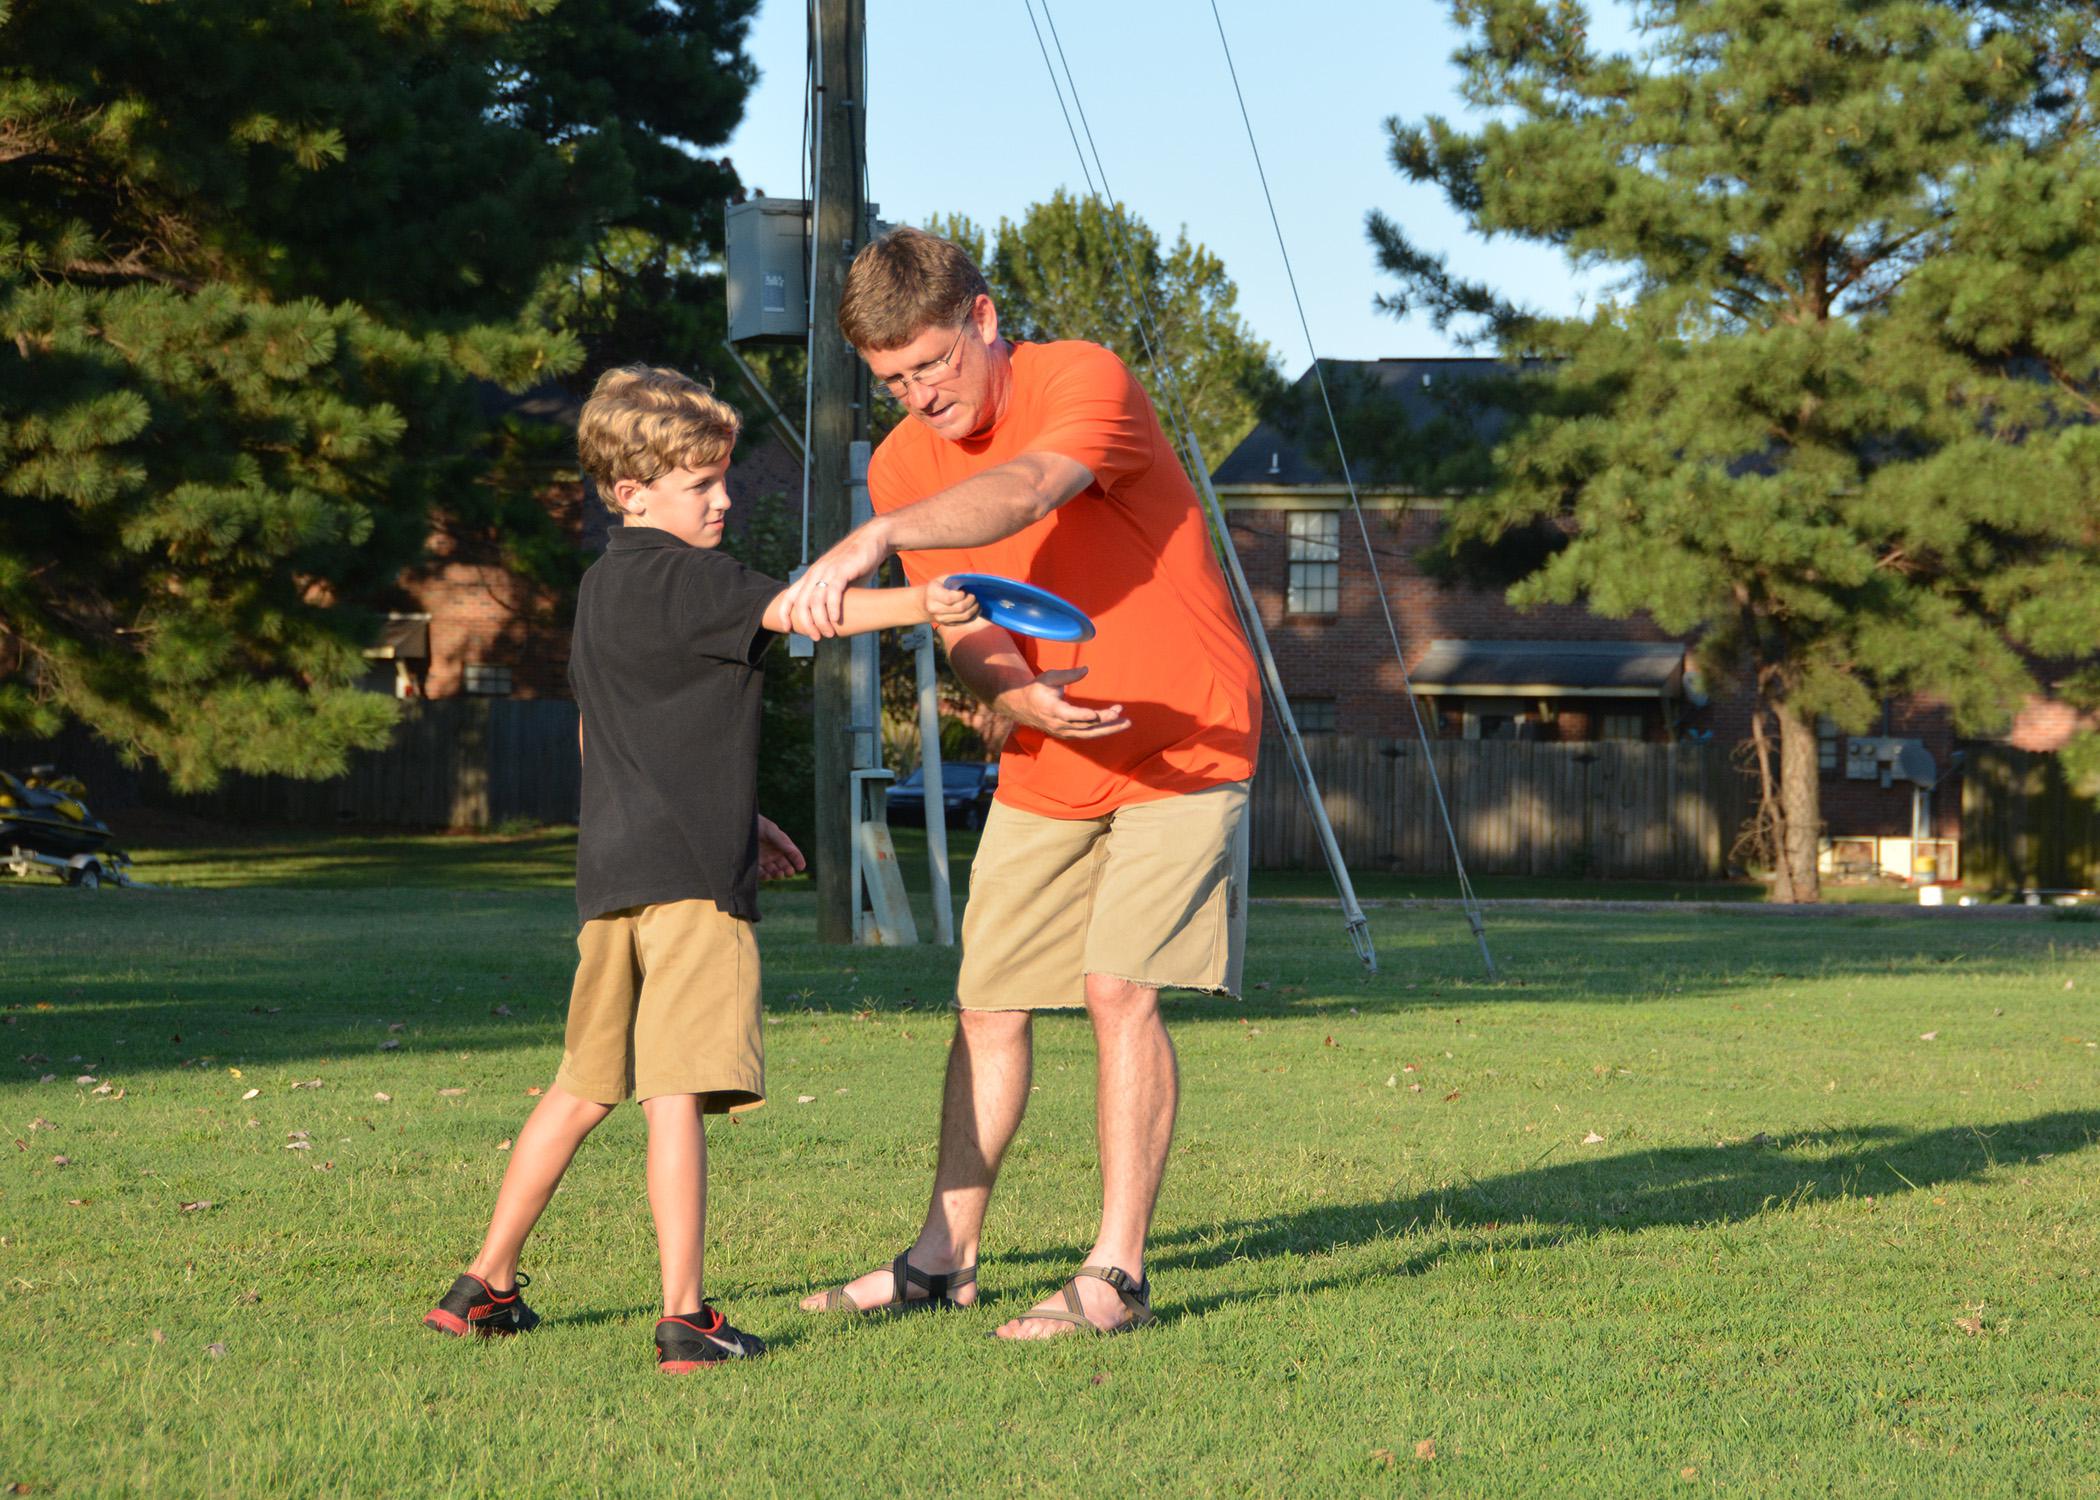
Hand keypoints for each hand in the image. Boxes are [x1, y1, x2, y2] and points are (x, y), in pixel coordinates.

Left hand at [756, 815, 805, 880]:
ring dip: (778, 874)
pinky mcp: (754, 865)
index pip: (792, 854)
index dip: (798, 860)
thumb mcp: (770, 830)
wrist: (739, 826)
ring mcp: (764, 860)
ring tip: (779, 874)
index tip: (801, 867)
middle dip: (788, 870)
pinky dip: (765, 876)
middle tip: (789, 872)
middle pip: (785, 865)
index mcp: (781, 844)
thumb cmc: (757, 824)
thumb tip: (793, 851)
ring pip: (774, 871)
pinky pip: (761, 873)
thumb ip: (782, 841)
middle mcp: (774, 853)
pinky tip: (768, 876)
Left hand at [778, 522, 890, 639]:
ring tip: (829, 633)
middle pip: (801, 603)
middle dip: (806, 624)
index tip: (788, 629)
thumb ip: (831, 597)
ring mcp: (828, 571)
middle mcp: (815, 573)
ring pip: (815, 600)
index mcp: (811, 576)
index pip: (789, 596)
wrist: (872, 540)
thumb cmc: (857, 564)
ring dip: (820, 620)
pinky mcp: (842, 570)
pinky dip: (833, 608)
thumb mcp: (839, 581)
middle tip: (815, 638)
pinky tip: (837, 620)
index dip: (784, 614)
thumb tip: (830, 618)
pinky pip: (832, 592)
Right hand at [925, 577, 979, 627]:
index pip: (950, 598)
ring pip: (964, 616)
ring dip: (974, 609)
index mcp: (932, 594)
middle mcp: (935, 609)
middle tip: (974, 596)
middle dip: (971, 601)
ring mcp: (941, 619)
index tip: (965, 591)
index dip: (961, 595)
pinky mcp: (948, 624)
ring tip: (976, 602)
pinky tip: (975, 609)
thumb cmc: (937, 587)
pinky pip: (965, 622)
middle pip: (959, 608)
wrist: (925, 603)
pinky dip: (973, 615)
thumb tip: (973, 579)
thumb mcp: (942, 579)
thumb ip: (955, 579)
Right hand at [993, 666, 1130, 739]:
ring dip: (1108, 728)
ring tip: (1126, 723)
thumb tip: (1086, 669)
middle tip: (1121, 715)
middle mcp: (1058, 724)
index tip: (1095, 714)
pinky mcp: (1067, 734)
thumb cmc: (1037, 689)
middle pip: (1085, 726)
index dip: (1082, 716)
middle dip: (1105, 721)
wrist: (1021, 707)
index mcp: (1052, 709)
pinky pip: (1087, 735)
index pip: (1069, 715)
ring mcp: (1063, 732)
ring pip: (1089, 734)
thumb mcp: (1049, 677)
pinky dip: (1101, 731)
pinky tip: (1115, 725)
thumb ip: (1067, 675)